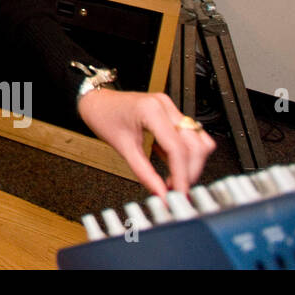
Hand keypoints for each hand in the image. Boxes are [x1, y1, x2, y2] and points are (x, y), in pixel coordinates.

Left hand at [77, 88, 214, 196]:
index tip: (180, 193)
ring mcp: (170, 107)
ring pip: (198, 140)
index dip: (182, 174)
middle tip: (177, 189)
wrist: (96, 101)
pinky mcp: (172, 113)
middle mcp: (165, 106)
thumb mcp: (122, 148)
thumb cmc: (103, 117)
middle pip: (195, 145)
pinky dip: (186, 154)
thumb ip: (144, 173)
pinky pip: (190, 136)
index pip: (177, 147)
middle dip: (189, 171)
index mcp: (151, 110)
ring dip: (191, 163)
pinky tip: (171, 164)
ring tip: (174, 179)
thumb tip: (160, 192)